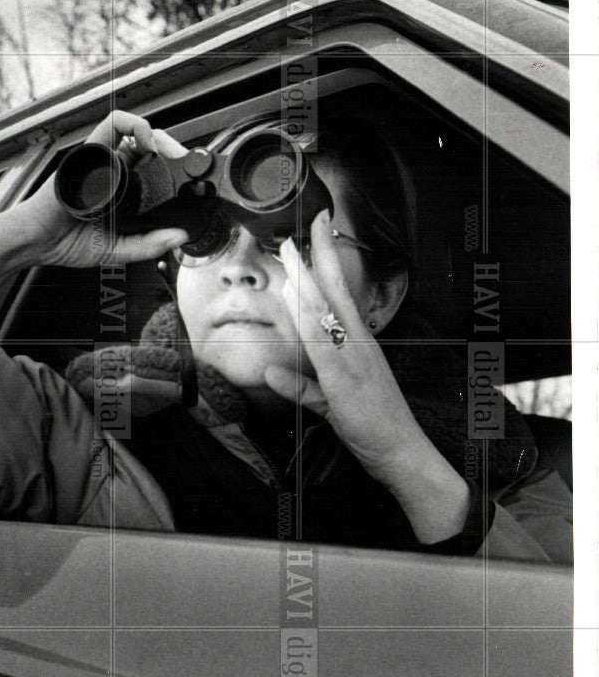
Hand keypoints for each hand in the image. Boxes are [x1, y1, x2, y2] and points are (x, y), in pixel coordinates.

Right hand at [21, 110, 190, 267]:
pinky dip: (136, 126)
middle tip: (189, 168)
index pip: (153, 169)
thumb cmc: (66, 241)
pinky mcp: (91, 151)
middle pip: (150, 147)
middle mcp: (113, 170)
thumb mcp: (119, 249)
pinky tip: (149, 143)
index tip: (192, 181)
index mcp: (121, 190)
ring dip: (162, 138)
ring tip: (175, 155)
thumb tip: (179, 237)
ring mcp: (102, 159)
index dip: (175, 170)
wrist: (37, 241)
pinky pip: (114, 124)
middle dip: (175, 152)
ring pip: (137, 132)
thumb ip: (149, 244)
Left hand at [264, 210, 469, 543]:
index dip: (328, 266)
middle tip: (311, 223)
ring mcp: (354, 359)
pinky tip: (295, 300)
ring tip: (292, 251)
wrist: (404, 454)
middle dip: (321, 256)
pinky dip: (308, 321)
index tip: (318, 236)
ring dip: (307, 278)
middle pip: (336, 292)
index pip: (340, 297)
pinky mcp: (345, 380)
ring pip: (326, 311)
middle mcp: (358, 345)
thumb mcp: (330, 403)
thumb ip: (300, 387)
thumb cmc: (375, 427)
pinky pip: (323, 345)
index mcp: (358, 346)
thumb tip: (271, 372)